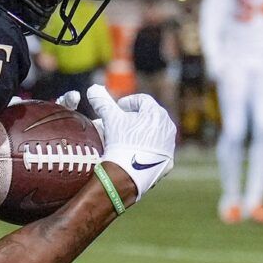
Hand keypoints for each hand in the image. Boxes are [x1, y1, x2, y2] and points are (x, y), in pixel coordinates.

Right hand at [90, 84, 176, 201]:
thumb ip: (103, 102)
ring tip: (127, 139)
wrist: (129, 173)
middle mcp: (167, 125)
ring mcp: (169, 144)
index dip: (128, 102)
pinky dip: (148, 148)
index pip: (142, 100)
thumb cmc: (121, 142)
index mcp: (156, 112)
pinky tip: (135, 152)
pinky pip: (158, 149)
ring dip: (143, 132)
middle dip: (135, 117)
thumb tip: (93, 89)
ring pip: (155, 132)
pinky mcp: (168, 160)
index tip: (117, 108)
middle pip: (150, 116)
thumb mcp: (110, 119)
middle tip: (121, 123)